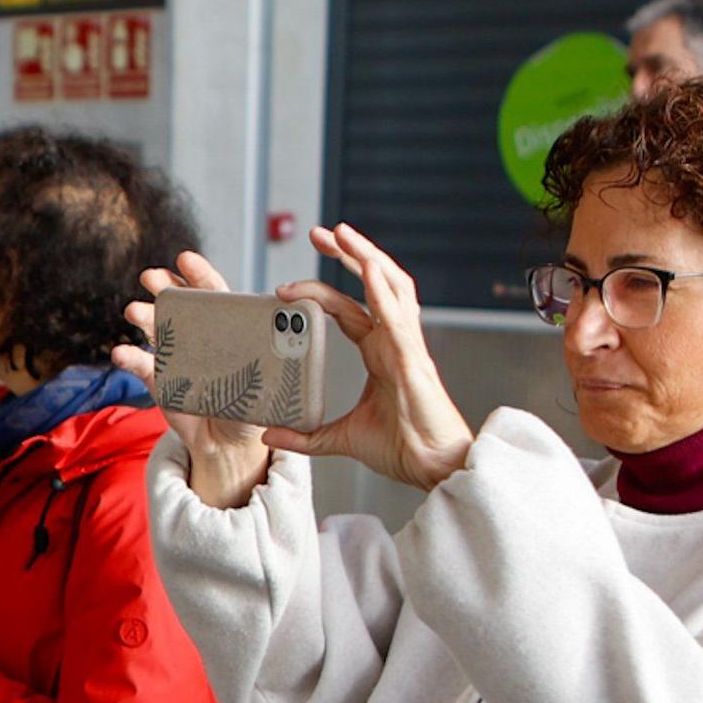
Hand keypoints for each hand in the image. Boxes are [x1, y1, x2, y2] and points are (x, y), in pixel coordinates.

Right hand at [113, 251, 271, 509]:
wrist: (226, 442)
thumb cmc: (248, 408)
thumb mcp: (261, 389)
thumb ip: (261, 373)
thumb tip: (271, 361)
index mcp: (224, 329)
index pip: (213, 295)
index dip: (199, 276)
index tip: (185, 259)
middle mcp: (196, 335)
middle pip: (179, 303)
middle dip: (164, 286)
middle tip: (151, 277)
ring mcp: (173, 354)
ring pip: (155, 327)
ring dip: (144, 316)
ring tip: (134, 311)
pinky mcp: (157, 379)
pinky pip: (141, 364)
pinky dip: (130, 357)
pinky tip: (121, 353)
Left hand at [265, 224, 471, 492]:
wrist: (434, 469)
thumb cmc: (403, 448)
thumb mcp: (343, 440)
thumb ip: (307, 437)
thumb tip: (269, 437)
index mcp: (381, 353)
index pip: (349, 309)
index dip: (320, 292)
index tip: (285, 289)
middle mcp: (395, 342)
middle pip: (374, 283)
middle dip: (348, 254)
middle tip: (319, 233)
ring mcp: (406, 347)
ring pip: (391, 286)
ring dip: (367, 256)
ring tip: (342, 233)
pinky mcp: (413, 360)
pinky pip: (397, 317)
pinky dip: (382, 289)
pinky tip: (367, 266)